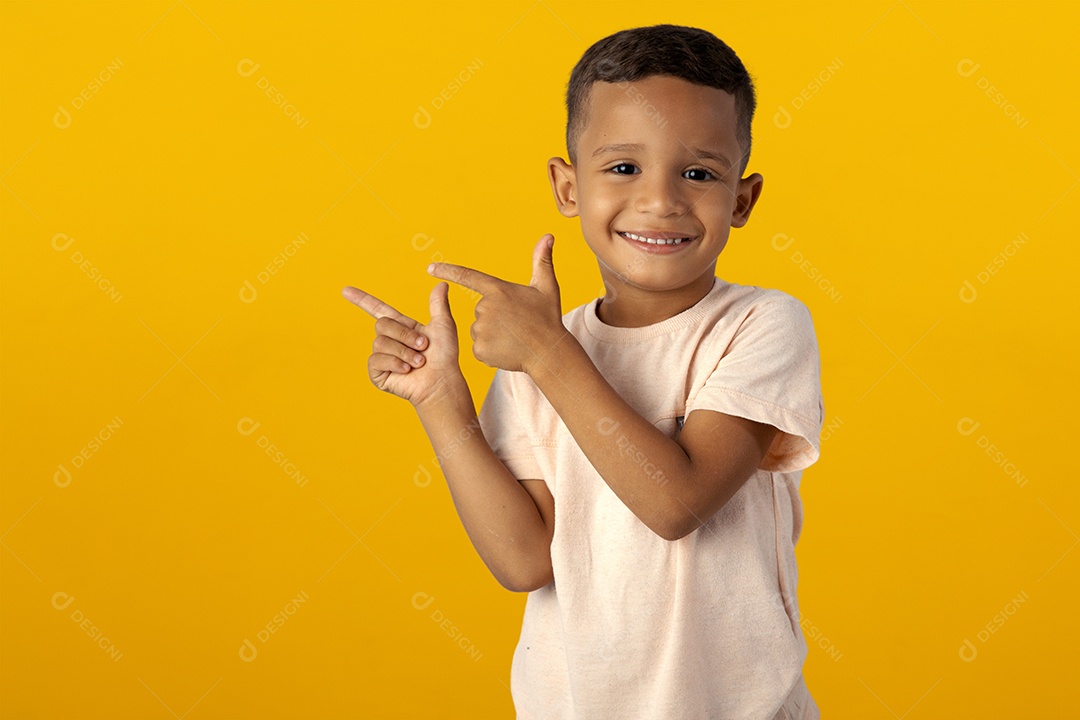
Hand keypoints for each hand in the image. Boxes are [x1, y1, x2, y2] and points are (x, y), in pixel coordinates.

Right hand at [341, 281, 466, 408]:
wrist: (441, 381)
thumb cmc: (445, 356)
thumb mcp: (443, 325)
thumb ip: (438, 304)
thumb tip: (442, 283)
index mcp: (401, 327)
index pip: (377, 309)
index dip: (362, 299)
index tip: (345, 290)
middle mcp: (390, 340)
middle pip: (382, 324)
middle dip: (405, 335)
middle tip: (424, 347)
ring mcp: (382, 357)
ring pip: (380, 342)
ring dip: (404, 351)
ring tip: (419, 362)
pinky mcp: (377, 373)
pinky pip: (376, 359)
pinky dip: (394, 363)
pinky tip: (406, 370)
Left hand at [427, 234, 566, 374]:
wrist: (549, 352)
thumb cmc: (548, 319)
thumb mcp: (547, 287)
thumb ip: (542, 261)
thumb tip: (549, 235)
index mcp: (498, 290)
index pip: (467, 276)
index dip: (448, 271)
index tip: (430, 268)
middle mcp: (485, 307)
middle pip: (481, 310)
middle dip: (494, 318)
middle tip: (516, 324)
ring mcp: (481, 329)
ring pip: (479, 330)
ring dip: (493, 335)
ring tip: (513, 338)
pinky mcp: (480, 348)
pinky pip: (480, 348)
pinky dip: (491, 350)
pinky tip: (508, 350)